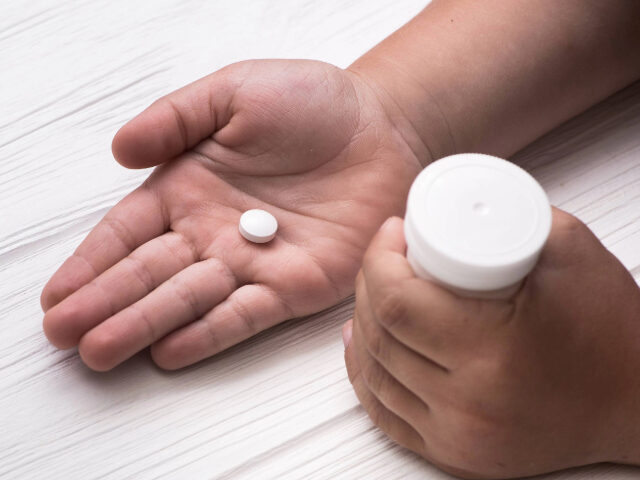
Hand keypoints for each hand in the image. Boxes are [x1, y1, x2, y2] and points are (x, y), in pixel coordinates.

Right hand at [42, 60, 423, 370]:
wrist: (381, 127)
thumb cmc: (311, 103)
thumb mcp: (234, 93)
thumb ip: (175, 119)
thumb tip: (119, 150)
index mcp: (190, 187)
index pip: (127, 233)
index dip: (91, 263)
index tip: (57, 295)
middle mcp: (213, 231)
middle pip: (149, 272)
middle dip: (105, 303)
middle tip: (65, 334)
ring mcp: (253, 261)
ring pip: (189, 299)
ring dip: (145, 325)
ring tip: (100, 351)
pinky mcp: (296, 283)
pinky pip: (246, 314)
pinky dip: (210, 332)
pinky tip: (170, 350)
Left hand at [344, 212, 639, 478]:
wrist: (635, 402)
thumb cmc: (611, 332)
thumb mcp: (569, 252)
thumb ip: (512, 215)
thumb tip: (451, 208)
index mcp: (492, 351)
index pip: (395, 301)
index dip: (379, 259)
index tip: (393, 235)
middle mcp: (468, 404)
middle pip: (379, 333)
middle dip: (368, 284)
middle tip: (386, 258)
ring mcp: (457, 435)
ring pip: (374, 372)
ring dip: (362, 325)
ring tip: (374, 292)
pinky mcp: (453, 454)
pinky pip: (384, 413)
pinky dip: (365, 375)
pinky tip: (363, 347)